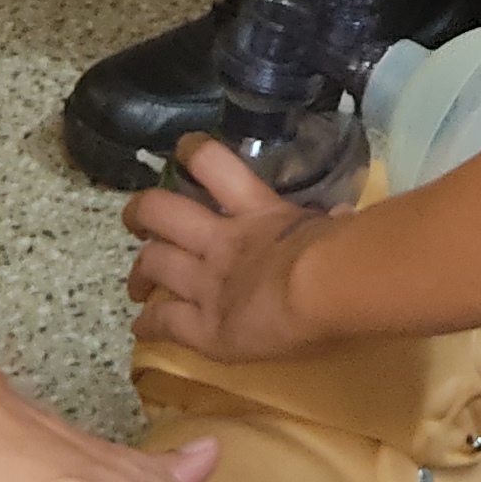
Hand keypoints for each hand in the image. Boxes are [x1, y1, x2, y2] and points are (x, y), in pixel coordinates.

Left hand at [125, 134, 332, 363]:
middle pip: (161, 211)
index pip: (215, 163)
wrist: (323, 284)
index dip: (195, 153)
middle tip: (136, 221)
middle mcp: (221, 241)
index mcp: (257, 211)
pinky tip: (141, 329)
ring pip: (153, 263)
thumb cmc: (344, 251)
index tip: (184, 153)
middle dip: (141, 213)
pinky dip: (148, 325)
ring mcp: (206, 283)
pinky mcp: (203, 327)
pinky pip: (164, 323)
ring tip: (136, 281)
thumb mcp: (337, 227)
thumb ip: (331, 223)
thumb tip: (343, 220)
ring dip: (138, 271)